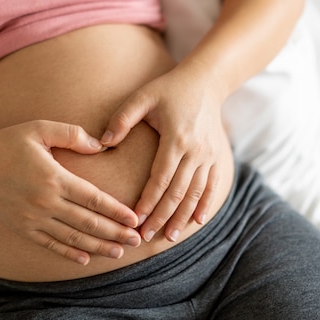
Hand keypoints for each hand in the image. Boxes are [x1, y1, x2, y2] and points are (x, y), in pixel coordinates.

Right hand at [0, 120, 140, 264]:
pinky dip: (69, 253)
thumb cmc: (7, 144)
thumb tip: (100, 145)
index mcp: (54, 178)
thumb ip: (72, 134)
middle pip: (88, 222)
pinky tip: (85, 258)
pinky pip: (50, 245)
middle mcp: (46, 202)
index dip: (117, 211)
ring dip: (98, 246)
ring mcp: (34, 219)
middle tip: (137, 240)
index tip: (135, 219)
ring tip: (118, 252)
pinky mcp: (23, 229)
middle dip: (115, 232)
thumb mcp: (39, 129)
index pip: (93, 199)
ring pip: (73, 237)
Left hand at [101, 66, 225, 242]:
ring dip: (182, 217)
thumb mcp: (143, 97)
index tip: (136, 220)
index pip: (160, 178)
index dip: (148, 201)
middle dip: (162, 217)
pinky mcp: (216, 157)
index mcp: (176, 138)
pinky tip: (196, 222)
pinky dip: (204, 205)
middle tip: (146, 237)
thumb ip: (122, 118)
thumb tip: (103, 143)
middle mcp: (195, 151)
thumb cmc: (169, 89)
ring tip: (170, 237)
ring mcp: (209, 155)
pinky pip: (211, 186)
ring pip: (195, 194)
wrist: (206, 82)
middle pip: (177, 192)